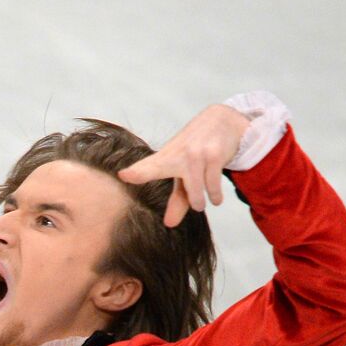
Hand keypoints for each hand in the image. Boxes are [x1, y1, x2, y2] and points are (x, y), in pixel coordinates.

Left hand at [118, 104, 250, 226]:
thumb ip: (177, 199)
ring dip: (199, 201)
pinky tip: (215, 198)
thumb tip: (170, 225)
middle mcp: (178, 154)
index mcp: (165, 157)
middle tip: (194, 205)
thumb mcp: (182, 172)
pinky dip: (215, 196)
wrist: (223, 121)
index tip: (123, 176)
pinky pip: (212, 186)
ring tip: (201, 203)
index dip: (136, 172)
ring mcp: (196, 154)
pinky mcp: (214, 156)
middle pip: (170, 179)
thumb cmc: (195, 149)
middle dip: (185, 197)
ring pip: (196, 192)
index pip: (147, 167)